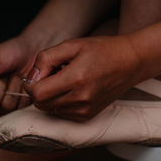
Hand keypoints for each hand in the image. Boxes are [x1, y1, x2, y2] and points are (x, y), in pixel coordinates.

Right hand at [0, 36, 37, 114]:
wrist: (35, 49)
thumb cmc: (11, 51)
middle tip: (3, 76)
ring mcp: (8, 104)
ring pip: (6, 108)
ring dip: (13, 88)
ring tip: (16, 76)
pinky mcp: (23, 105)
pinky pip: (21, 107)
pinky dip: (24, 91)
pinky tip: (25, 82)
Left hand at [23, 36, 141, 120]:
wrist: (130, 63)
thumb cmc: (101, 50)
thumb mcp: (72, 45)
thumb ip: (46, 58)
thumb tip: (31, 76)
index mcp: (76, 79)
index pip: (37, 93)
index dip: (31, 83)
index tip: (39, 72)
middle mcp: (80, 99)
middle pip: (40, 104)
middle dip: (39, 89)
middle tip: (52, 74)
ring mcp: (85, 110)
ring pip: (49, 109)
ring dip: (49, 96)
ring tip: (64, 80)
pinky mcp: (87, 116)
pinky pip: (61, 113)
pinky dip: (59, 102)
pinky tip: (72, 88)